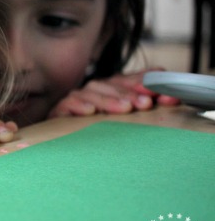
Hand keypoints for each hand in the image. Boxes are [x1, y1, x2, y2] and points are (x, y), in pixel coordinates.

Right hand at [48, 68, 179, 117]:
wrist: (66, 146)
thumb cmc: (99, 130)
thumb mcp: (124, 116)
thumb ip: (142, 97)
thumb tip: (161, 74)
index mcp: (111, 88)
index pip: (128, 80)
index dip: (144, 82)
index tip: (161, 92)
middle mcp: (94, 90)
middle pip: (111, 84)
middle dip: (130, 93)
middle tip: (147, 103)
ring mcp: (76, 99)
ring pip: (92, 92)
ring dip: (110, 100)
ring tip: (125, 108)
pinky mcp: (60, 110)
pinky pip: (68, 104)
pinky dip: (79, 106)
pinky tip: (91, 111)